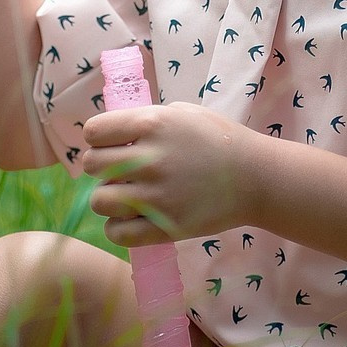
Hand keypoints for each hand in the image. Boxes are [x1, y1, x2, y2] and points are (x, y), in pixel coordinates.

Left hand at [82, 104, 257, 245]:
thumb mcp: (183, 113)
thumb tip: (114, 131)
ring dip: (109, 197)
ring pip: (99, 200)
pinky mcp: (163, 227)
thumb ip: (147, 119)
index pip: (94, 131)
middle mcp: (148, 159)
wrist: (255, 178)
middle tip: (120, 170)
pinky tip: (130, 219)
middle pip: (91, 165)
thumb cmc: (220, 139)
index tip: (109, 143)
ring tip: (126, 195)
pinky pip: (116, 233)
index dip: (98, 137)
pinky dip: (117, 228)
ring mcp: (155, 195)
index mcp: (152, 124)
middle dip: (101, 166)